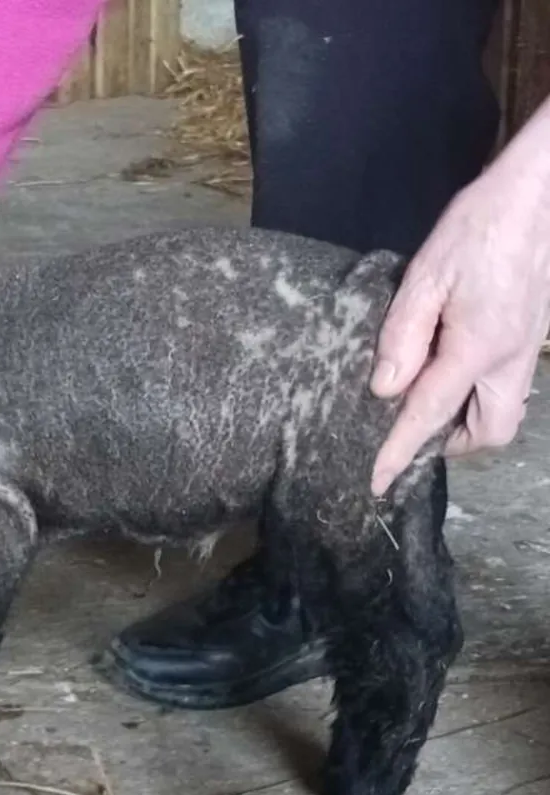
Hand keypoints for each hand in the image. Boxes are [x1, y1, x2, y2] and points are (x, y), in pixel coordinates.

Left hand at [370, 156, 549, 495]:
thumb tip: (384, 388)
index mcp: (478, 348)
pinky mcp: (531, 338)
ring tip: (426, 401)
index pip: (431, 415)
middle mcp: (510, 360)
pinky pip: (508, 389)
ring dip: (466, 422)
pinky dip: (479, 397)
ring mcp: (527, 351)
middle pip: (489, 432)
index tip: (377, 483)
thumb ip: (402, 335)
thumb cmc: (479, 227)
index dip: (400, 452)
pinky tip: (450, 373)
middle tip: (409, 429)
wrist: (540, 195)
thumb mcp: (426, 277)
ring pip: (503, 415)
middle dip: (449, 445)